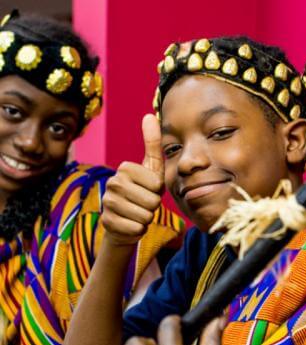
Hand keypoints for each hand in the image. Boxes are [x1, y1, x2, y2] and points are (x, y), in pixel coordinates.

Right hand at [101, 114, 163, 245]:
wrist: (125, 220)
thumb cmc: (142, 191)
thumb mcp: (152, 168)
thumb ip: (152, 142)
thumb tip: (149, 115)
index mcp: (125, 168)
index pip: (157, 184)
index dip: (158, 190)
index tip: (149, 189)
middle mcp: (113, 182)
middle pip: (152, 201)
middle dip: (153, 206)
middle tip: (143, 203)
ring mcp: (108, 203)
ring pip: (145, 216)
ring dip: (146, 218)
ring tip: (138, 212)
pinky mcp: (107, 223)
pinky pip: (137, 229)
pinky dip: (138, 229)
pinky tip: (130, 223)